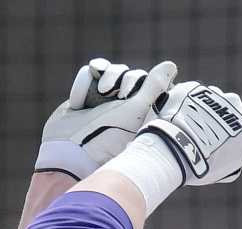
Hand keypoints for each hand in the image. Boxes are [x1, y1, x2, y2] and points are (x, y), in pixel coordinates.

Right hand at [38, 58, 178, 179]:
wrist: (70, 151)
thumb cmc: (108, 136)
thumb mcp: (136, 110)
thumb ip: (154, 86)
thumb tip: (171, 65)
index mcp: (143, 113)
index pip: (147, 82)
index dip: (135, 80)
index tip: (125, 95)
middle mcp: (126, 108)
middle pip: (128, 74)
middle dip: (118, 78)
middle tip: (108, 93)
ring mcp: (105, 102)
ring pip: (110, 71)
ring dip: (104, 78)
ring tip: (98, 94)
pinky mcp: (86, 97)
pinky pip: (89, 74)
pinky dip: (83, 84)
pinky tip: (79, 104)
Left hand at [144, 81, 241, 184]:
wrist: (176, 149)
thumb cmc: (205, 164)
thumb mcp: (230, 167)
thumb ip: (238, 152)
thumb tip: (235, 149)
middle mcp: (235, 103)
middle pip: (235, 109)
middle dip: (226, 119)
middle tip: (213, 135)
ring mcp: (213, 93)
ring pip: (213, 100)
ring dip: (207, 111)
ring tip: (193, 128)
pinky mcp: (192, 88)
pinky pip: (194, 95)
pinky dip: (190, 104)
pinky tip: (181, 119)